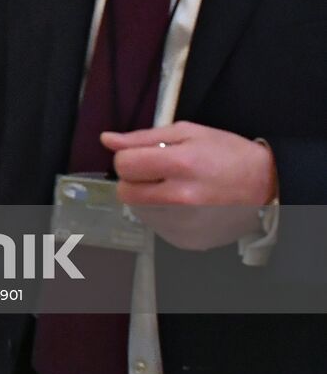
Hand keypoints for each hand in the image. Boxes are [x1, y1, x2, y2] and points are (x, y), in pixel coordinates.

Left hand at [102, 122, 276, 249]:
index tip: (141, 157)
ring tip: (173, 186)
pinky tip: (182, 204)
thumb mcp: (188, 133)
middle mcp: (182, 198)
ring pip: (138, 210)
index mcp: (181, 165)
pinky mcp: (188, 241)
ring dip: (147, 197)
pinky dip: (161, 214)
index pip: (125, 165)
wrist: (266, 186)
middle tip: (154, 172)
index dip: (128, 158)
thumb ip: (142, 137)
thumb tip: (108, 140)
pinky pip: (155, 226)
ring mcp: (186, 224)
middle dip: (133, 179)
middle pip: (125, 192)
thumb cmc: (227, 155)